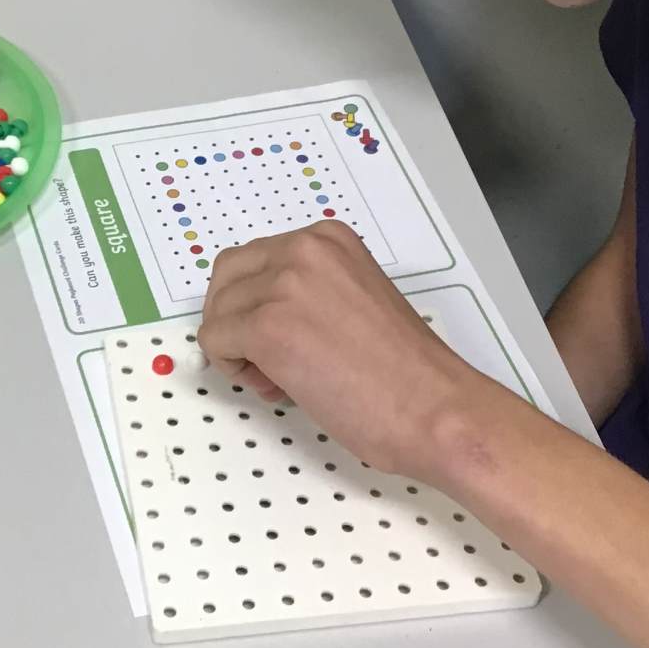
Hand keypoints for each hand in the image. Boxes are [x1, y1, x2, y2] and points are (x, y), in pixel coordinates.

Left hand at [195, 220, 506, 485]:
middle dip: (236, 319)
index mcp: (328, 239)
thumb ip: (311, 289)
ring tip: (282, 377)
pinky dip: (233, 368)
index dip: (259, 303)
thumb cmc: (406, 371)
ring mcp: (284, 285)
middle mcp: (304, 249)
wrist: (433, 408)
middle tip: (271, 360)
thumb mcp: (354, 297)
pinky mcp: (268, 327)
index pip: (255, 259)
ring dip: (237, 348)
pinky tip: (277, 385)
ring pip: (218, 312)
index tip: (289, 334)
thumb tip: (261, 311)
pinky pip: (214, 341)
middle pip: (227, 277)